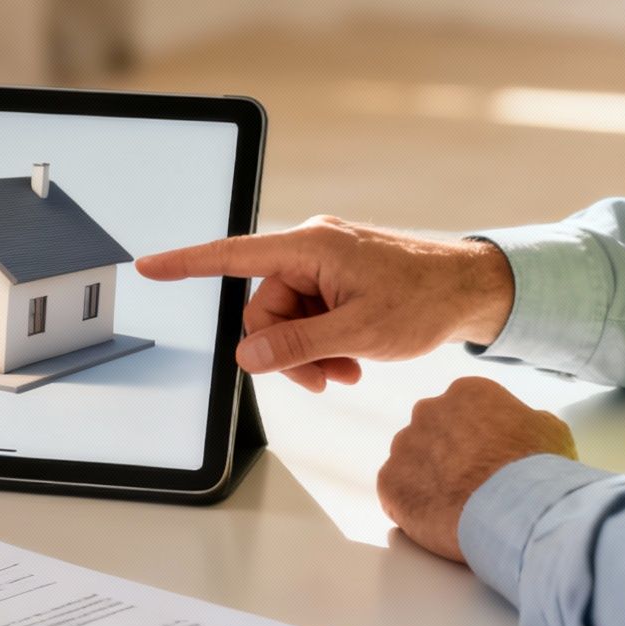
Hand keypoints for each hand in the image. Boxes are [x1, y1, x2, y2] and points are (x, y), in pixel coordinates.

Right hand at [135, 217, 516, 392]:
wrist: (475, 290)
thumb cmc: (426, 300)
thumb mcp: (360, 332)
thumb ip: (298, 346)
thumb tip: (248, 357)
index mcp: (310, 247)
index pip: (233, 255)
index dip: (187, 264)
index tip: (150, 267)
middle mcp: (311, 249)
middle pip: (264, 309)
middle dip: (286, 351)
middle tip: (324, 378)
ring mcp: (325, 265)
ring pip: (287, 321)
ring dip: (309, 353)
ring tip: (346, 372)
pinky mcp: (338, 280)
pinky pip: (310, 317)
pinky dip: (324, 344)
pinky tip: (352, 360)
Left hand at [377, 377, 575, 561]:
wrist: (518, 511)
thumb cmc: (538, 472)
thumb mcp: (550, 430)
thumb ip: (526, 420)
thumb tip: (525, 425)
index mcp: (466, 393)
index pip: (462, 412)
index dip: (476, 440)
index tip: (486, 460)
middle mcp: (428, 412)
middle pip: (432, 434)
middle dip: (446, 457)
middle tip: (470, 484)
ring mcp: (404, 447)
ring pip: (410, 462)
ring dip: (427, 481)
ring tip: (457, 506)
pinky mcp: (389, 482)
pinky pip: (395, 493)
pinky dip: (411, 506)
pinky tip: (438, 519)